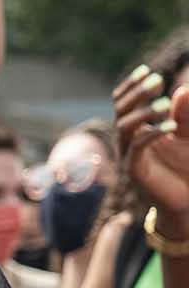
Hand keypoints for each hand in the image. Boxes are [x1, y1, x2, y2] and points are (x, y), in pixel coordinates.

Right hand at [114, 70, 188, 233]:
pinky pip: (137, 147)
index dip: (131, 86)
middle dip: (137, 94)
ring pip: (125, 127)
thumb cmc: (185, 167)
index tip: (146, 70)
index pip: (123, 102)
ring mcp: (128, 156)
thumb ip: (186, 114)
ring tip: (166, 104)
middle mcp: (127, 140)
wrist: (185, 200)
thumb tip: (184, 89)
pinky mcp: (134, 171)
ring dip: (144, 112)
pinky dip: (152, 134)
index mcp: (135, 129)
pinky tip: (170, 126)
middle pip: (121, 110)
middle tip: (158, 81)